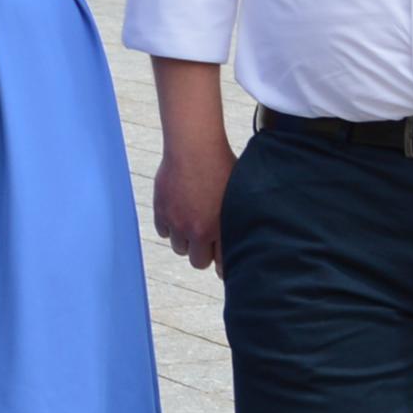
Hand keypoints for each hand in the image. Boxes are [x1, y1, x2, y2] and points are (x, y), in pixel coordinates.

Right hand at [150, 135, 230, 271]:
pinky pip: (164, 232)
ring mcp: (177, 223)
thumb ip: (240, 219)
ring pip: (179, 248)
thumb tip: (251, 236)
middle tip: (208, 239)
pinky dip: (170, 227)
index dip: (224, 263)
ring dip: (186, 240)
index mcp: (221, 228)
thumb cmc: (222, 166)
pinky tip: (179, 213)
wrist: (194, 148)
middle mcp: (198, 230)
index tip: (223, 258)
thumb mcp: (241, 193)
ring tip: (193, 223)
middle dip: (204, 253)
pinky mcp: (161, 213)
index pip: (222, 264)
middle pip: (198, 262)